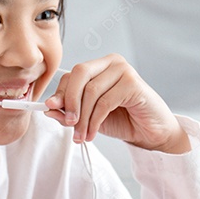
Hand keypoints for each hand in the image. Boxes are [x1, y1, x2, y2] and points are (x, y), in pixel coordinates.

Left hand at [44, 54, 189, 153]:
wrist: (151, 132)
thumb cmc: (123, 119)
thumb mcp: (89, 117)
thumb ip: (69, 111)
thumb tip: (48, 108)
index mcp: (99, 66)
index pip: (72, 75)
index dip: (60, 93)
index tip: (52, 111)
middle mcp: (111, 62)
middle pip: (79, 74)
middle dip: (69, 101)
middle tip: (68, 123)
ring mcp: (123, 70)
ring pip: (91, 91)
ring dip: (83, 118)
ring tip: (82, 135)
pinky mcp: (133, 83)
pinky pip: (105, 102)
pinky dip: (95, 120)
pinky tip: (93, 133)